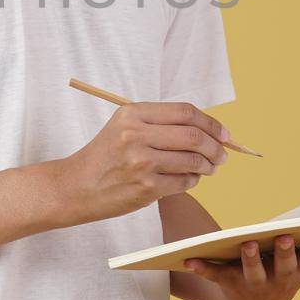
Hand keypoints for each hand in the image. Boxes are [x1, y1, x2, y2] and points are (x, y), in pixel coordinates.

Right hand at [51, 101, 229, 227]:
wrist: (76, 187)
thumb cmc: (105, 157)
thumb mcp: (124, 127)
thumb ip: (159, 124)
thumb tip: (207, 131)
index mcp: (132, 114)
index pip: (184, 112)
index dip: (210, 123)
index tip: (224, 133)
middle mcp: (136, 134)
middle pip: (193, 135)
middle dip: (216, 147)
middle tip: (223, 155)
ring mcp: (141, 162)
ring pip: (193, 161)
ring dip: (208, 166)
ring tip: (209, 168)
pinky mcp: (146, 187)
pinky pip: (184, 182)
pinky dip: (193, 181)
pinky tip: (189, 179)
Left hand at [182, 229, 299, 299]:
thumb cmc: (280, 274)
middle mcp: (280, 281)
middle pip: (284, 266)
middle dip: (286, 252)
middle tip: (286, 237)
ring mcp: (255, 286)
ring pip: (253, 272)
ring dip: (251, 258)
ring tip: (248, 243)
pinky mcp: (230, 285)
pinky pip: (215, 276)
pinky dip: (202, 267)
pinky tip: (189, 259)